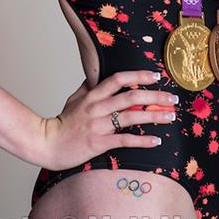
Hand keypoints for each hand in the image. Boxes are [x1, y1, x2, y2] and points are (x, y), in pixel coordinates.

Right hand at [39, 70, 177, 170]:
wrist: (46, 143)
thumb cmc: (61, 122)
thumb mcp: (74, 99)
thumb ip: (88, 88)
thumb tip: (97, 76)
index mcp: (93, 95)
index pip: (118, 79)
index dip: (138, 76)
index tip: (156, 76)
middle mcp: (97, 108)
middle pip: (130, 97)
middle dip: (154, 96)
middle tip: (172, 98)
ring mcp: (98, 125)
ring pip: (130, 117)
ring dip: (153, 116)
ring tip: (170, 116)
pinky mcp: (98, 143)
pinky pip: (124, 140)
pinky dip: (142, 140)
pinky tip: (156, 141)